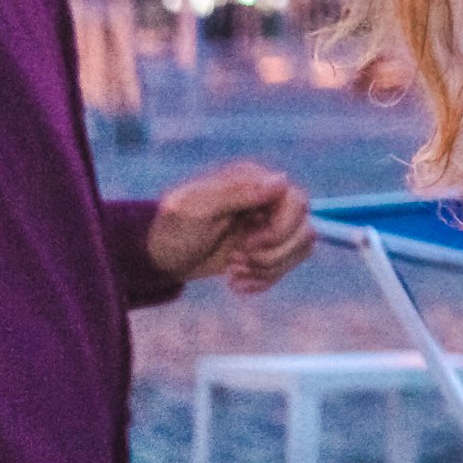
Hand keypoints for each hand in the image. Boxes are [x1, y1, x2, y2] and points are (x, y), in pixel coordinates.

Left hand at [146, 162, 313, 294]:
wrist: (158, 259)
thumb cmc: (170, 230)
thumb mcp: (194, 209)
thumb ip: (236, 192)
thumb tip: (281, 180)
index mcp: (254, 182)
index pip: (297, 201)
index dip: (279, 230)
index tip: (246, 245)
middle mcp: (269, 200)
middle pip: (304, 227)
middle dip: (273, 254)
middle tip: (236, 260)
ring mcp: (271, 224)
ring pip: (302, 246)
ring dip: (270, 268)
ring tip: (234, 272)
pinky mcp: (270, 247)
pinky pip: (289, 264)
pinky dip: (266, 279)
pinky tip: (237, 282)